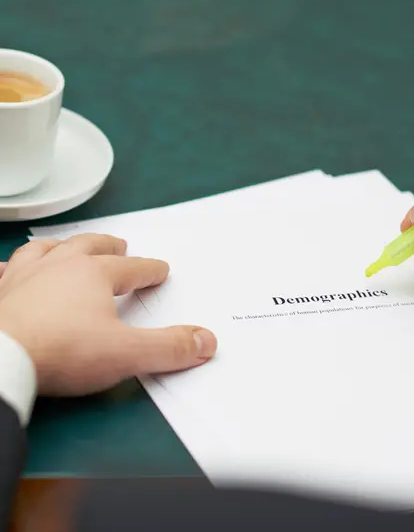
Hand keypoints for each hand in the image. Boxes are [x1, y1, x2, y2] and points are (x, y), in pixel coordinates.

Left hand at [0, 234, 216, 395]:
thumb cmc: (63, 351)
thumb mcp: (126, 353)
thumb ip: (169, 347)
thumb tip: (208, 341)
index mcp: (94, 274)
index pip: (132, 268)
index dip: (150, 270)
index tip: (160, 270)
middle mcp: (58, 266)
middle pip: (89, 247)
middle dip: (108, 246)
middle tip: (119, 245)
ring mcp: (22, 277)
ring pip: (45, 250)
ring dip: (62, 246)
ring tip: (69, 247)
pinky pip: (3, 272)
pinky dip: (11, 269)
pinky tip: (10, 272)